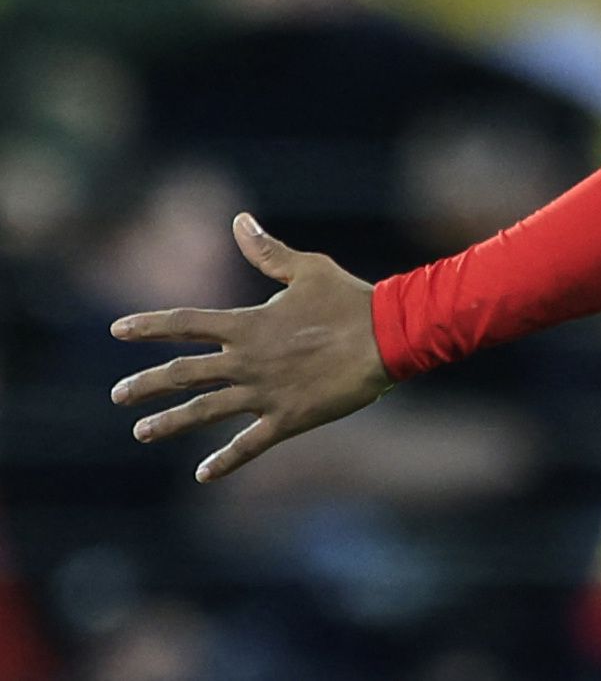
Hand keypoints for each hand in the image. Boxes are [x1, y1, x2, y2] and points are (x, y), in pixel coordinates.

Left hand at [110, 212, 392, 481]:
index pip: (186, 324)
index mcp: (249, 325)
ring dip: (169, 422)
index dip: (149, 325)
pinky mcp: (287, 418)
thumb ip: (268, 252)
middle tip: (119, 395)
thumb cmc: (350, 299)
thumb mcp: (308, 269)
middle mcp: (247, 360)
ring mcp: (264, 392)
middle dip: (147, 384)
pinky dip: (225, 461)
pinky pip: (248, 444)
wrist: (388, 336)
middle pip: (183, 374)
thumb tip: (240, 221)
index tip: (118, 329)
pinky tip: (203, 474)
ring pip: (204, 411)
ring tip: (141, 432)